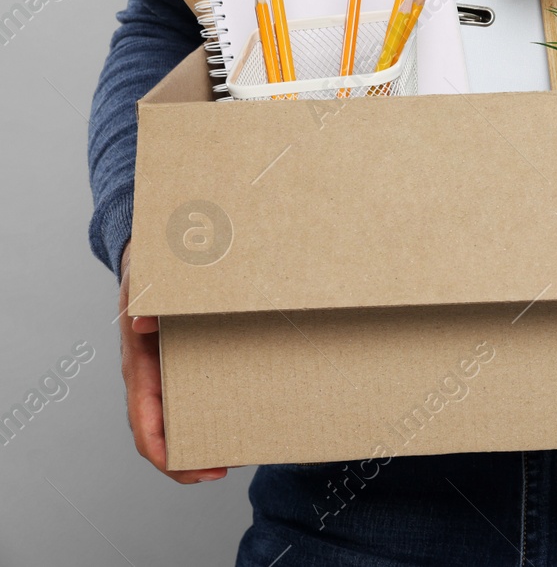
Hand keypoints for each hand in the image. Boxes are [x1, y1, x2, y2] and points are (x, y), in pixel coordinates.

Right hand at [119, 252, 227, 482]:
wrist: (150, 259)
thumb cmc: (147, 275)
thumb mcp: (141, 284)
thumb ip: (143, 301)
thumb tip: (143, 323)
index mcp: (139, 371)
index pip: (145, 430)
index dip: (169, 458)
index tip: (202, 471)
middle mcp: (150, 382)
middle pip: (164, 437)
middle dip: (192, 460)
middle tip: (230, 466)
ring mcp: (166, 376)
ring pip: (180, 422)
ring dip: (205, 439)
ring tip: (244, 448)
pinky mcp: (183, 365)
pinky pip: (195, 398)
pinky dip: (214, 413)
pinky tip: (244, 413)